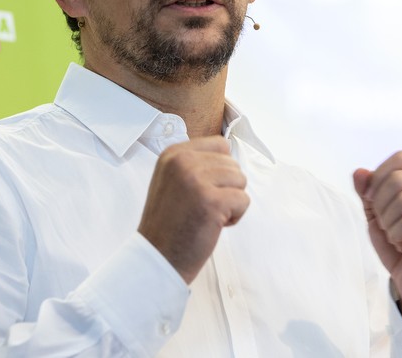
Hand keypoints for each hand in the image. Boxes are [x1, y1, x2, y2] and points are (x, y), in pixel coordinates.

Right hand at [138, 136, 249, 283]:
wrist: (157, 257)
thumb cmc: (170, 222)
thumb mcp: (172, 179)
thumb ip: (196, 163)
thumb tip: (229, 156)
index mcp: (173, 153)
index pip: (220, 145)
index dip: (220, 170)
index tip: (202, 190)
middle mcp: (183, 162)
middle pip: (232, 164)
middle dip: (226, 188)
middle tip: (202, 207)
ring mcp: (196, 180)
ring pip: (241, 180)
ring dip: (231, 201)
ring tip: (207, 215)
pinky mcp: (211, 201)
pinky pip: (244, 200)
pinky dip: (235, 216)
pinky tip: (213, 225)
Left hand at [353, 151, 401, 317]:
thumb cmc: (400, 245)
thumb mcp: (376, 214)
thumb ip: (368, 191)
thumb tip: (360, 172)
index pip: (400, 159)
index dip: (378, 178)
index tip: (373, 201)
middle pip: (399, 177)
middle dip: (380, 203)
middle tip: (386, 223)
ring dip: (388, 221)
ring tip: (395, 235)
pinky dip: (396, 234)